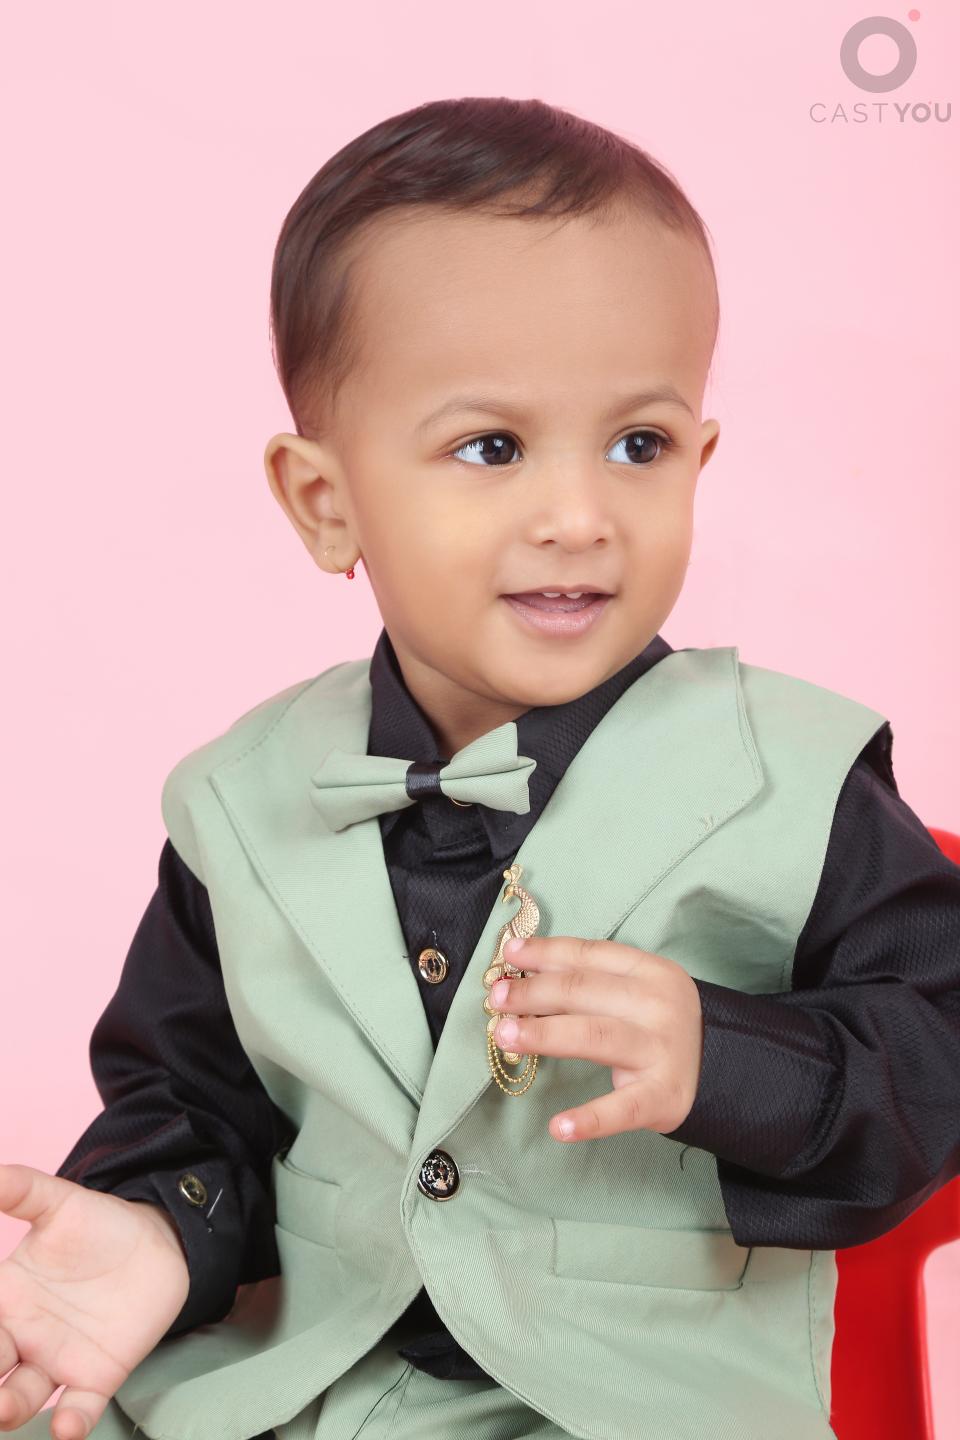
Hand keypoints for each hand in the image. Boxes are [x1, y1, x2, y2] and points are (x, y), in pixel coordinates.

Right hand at [0, 1165, 190, 1438]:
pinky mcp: (98, 1374)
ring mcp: (57, 1359)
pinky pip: (79, 1407)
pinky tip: (65, 1427)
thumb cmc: (98, 1225)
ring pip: (22, 1396)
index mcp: (4, 1298)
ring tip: (4, 1409)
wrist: (159, 1240)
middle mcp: (22, 1336)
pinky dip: (70, 1423)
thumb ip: (20, 1190)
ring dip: (10, 1408)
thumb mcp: (58, 1202)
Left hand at [491, 935, 704, 1142]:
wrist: (724, 1068)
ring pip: (593, 1035)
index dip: (545, 952)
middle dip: (533, 992)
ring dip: (544, 1033)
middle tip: (496, 999)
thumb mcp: (639, 989)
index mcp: (650, 971)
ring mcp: (661, 1051)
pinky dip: (590, 1119)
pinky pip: (622, 1109)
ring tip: (506, 1035)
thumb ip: (591, 978)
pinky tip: (558, 1128)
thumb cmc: (661, 1025)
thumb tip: (524, 968)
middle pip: (583, 992)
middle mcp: (657, 1005)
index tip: (508, 954)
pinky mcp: (662, 1097)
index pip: (589, 955)